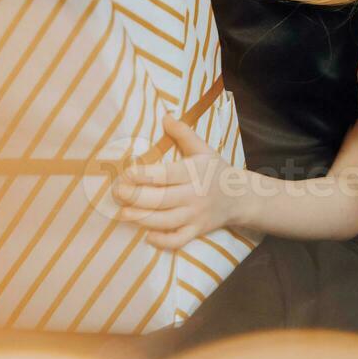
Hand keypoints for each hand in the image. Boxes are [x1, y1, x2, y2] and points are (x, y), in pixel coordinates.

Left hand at [110, 115, 243, 249]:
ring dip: (143, 219)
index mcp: (194, 172)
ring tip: (124, 212)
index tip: (126, 172)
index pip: (166, 174)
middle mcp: (194, 195)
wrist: (240, 197)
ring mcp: (196, 215)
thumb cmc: (215, 170)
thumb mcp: (203, 148)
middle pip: (162, 199)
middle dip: (136, 197)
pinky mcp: (197, 231)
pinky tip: (147, 236)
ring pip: (167, 221)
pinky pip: (179, 240)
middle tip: (117, 192)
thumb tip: (164, 116)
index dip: (144, 174)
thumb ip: (183, 132)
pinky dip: (163, 241)